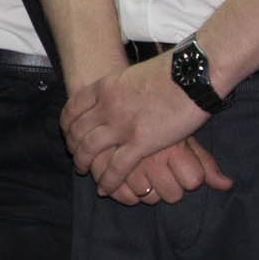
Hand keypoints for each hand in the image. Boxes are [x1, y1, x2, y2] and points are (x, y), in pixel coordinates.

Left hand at [62, 56, 222, 197]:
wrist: (191, 74)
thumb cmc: (171, 71)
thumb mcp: (134, 75)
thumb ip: (122, 88)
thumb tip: (122, 95)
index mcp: (105, 87)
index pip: (73, 108)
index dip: (67, 124)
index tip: (68, 133)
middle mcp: (106, 106)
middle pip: (78, 130)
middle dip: (73, 146)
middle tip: (75, 157)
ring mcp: (121, 124)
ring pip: (90, 149)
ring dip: (84, 163)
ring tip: (84, 172)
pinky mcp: (140, 142)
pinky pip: (116, 167)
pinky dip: (108, 180)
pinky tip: (105, 188)